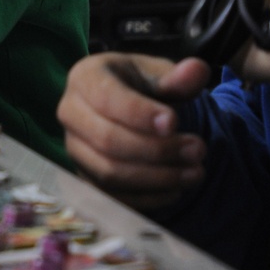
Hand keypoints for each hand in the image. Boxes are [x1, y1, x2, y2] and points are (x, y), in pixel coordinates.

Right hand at [57, 53, 210, 212]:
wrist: (126, 108)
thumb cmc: (140, 86)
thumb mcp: (159, 74)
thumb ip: (179, 76)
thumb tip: (197, 71)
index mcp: (85, 78)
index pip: (107, 98)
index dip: (140, 113)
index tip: (175, 123)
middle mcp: (70, 113)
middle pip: (107, 140)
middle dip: (157, 150)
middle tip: (198, 150)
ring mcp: (74, 149)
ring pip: (109, 172)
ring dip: (156, 178)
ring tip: (195, 173)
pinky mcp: (85, 177)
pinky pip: (111, 196)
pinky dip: (146, 198)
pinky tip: (176, 190)